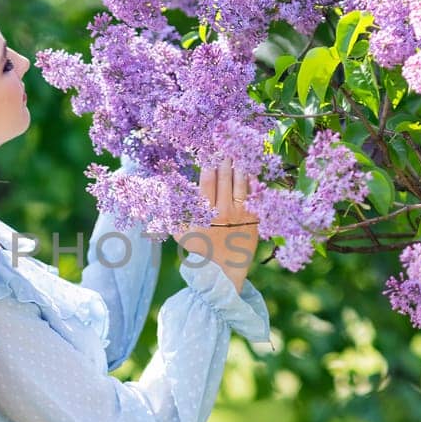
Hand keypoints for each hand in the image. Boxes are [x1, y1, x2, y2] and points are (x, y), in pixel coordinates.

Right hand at [173, 158, 259, 293]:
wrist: (224, 271)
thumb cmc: (200, 250)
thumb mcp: (181, 233)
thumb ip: (173, 213)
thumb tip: (164, 193)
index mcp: (206, 213)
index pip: (207, 181)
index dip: (208, 165)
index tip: (208, 154)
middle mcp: (224, 211)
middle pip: (225, 178)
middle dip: (224, 161)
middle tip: (224, 150)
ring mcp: (241, 214)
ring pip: (242, 183)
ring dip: (240, 167)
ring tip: (238, 155)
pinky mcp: (255, 219)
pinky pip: (255, 196)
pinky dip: (253, 182)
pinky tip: (251, 172)